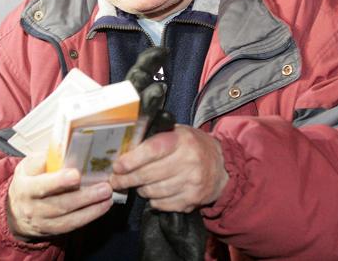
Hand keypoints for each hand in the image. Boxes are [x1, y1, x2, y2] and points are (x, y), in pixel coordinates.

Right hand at [7, 154, 113, 239]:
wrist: (16, 211)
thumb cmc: (28, 181)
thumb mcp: (28, 166)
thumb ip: (44, 158)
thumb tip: (64, 146)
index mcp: (26, 187)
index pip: (41, 185)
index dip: (58, 181)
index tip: (76, 174)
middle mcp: (32, 207)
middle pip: (59, 204)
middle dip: (84, 196)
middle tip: (104, 187)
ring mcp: (42, 221)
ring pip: (68, 217)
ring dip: (91, 208)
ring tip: (107, 196)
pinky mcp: (52, 231)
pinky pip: (72, 226)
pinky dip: (89, 216)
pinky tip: (102, 207)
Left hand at [110, 125, 227, 212]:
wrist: (222, 167)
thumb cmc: (192, 147)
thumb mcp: (178, 133)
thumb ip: (155, 137)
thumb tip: (125, 146)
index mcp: (182, 140)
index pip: (153, 150)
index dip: (132, 159)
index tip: (117, 166)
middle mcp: (189, 161)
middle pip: (148, 174)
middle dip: (127, 179)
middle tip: (115, 180)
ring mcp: (192, 183)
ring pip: (153, 191)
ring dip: (140, 189)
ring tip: (138, 183)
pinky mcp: (192, 200)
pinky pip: (162, 204)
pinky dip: (153, 200)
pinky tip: (154, 192)